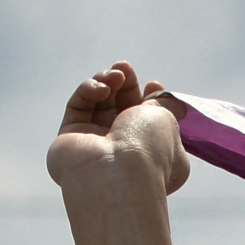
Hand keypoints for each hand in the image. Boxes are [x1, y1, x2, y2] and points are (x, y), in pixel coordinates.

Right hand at [48, 61, 187, 201]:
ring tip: (114, 76)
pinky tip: (101, 90)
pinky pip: (78, 105)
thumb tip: (174, 102)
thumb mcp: (165, 120)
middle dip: (124, 83)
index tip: (153, 84)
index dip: (150, 98)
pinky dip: (89, 91)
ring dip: (106, 81)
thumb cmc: (148, 150)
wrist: (116, 176)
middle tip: (124, 68)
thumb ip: (164, 106)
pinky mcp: (70, 138)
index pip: (148, 120)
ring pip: (97, 102)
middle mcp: (122, 151)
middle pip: (121, 106)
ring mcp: (95, 144)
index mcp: (152, 154)